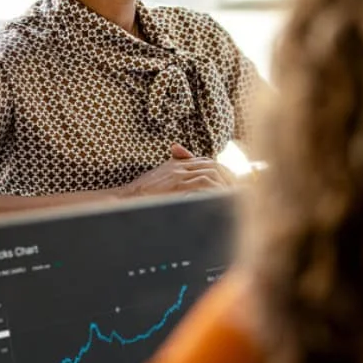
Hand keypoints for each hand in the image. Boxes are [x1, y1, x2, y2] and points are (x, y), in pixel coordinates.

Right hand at [120, 143, 236, 197]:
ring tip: (232, 195)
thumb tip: (196, 187)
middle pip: (212, 165)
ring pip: (211, 173)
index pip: (206, 162)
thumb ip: (175, 179)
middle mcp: (179, 167)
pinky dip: (215, 189)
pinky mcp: (177, 186)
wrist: (125, 200)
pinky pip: (204, 183)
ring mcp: (178, 176)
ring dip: (224, 184)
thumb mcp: (160, 182)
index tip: (231, 181)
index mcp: (176, 165)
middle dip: (228, 176)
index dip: (221, 170)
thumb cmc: (141, 196)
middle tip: (236, 188)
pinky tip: (222, 197)